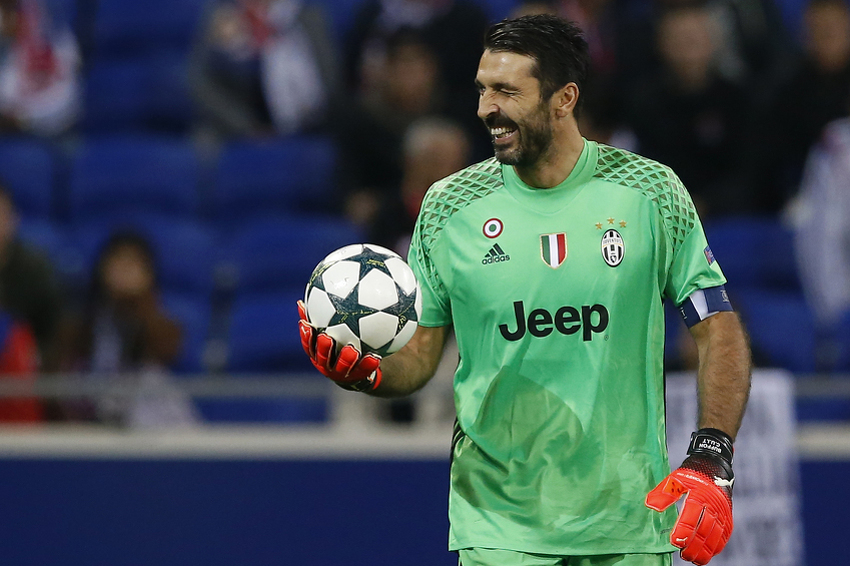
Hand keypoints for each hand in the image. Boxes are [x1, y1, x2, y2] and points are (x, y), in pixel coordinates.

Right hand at [297, 301, 381, 391]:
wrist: (359, 368)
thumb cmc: (345, 342)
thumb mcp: (336, 328)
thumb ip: (325, 314)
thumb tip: (317, 292)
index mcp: (319, 352)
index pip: (308, 344)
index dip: (306, 335)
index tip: (306, 324)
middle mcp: (327, 364)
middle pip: (322, 358)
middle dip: (323, 349)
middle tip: (326, 337)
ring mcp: (342, 373)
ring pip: (342, 367)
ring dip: (346, 359)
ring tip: (352, 350)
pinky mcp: (358, 378)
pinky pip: (363, 371)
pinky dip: (368, 364)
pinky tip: (376, 356)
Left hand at [645, 429, 734, 565]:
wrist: (714, 467)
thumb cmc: (691, 475)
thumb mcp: (675, 479)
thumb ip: (663, 493)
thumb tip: (650, 505)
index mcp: (698, 495)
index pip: (691, 516)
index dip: (683, 530)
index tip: (675, 541)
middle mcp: (713, 505)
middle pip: (704, 529)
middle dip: (694, 545)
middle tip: (683, 554)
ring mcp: (722, 513)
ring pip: (715, 536)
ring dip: (705, 550)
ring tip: (694, 559)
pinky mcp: (727, 518)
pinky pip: (724, 535)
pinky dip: (717, 547)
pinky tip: (708, 554)